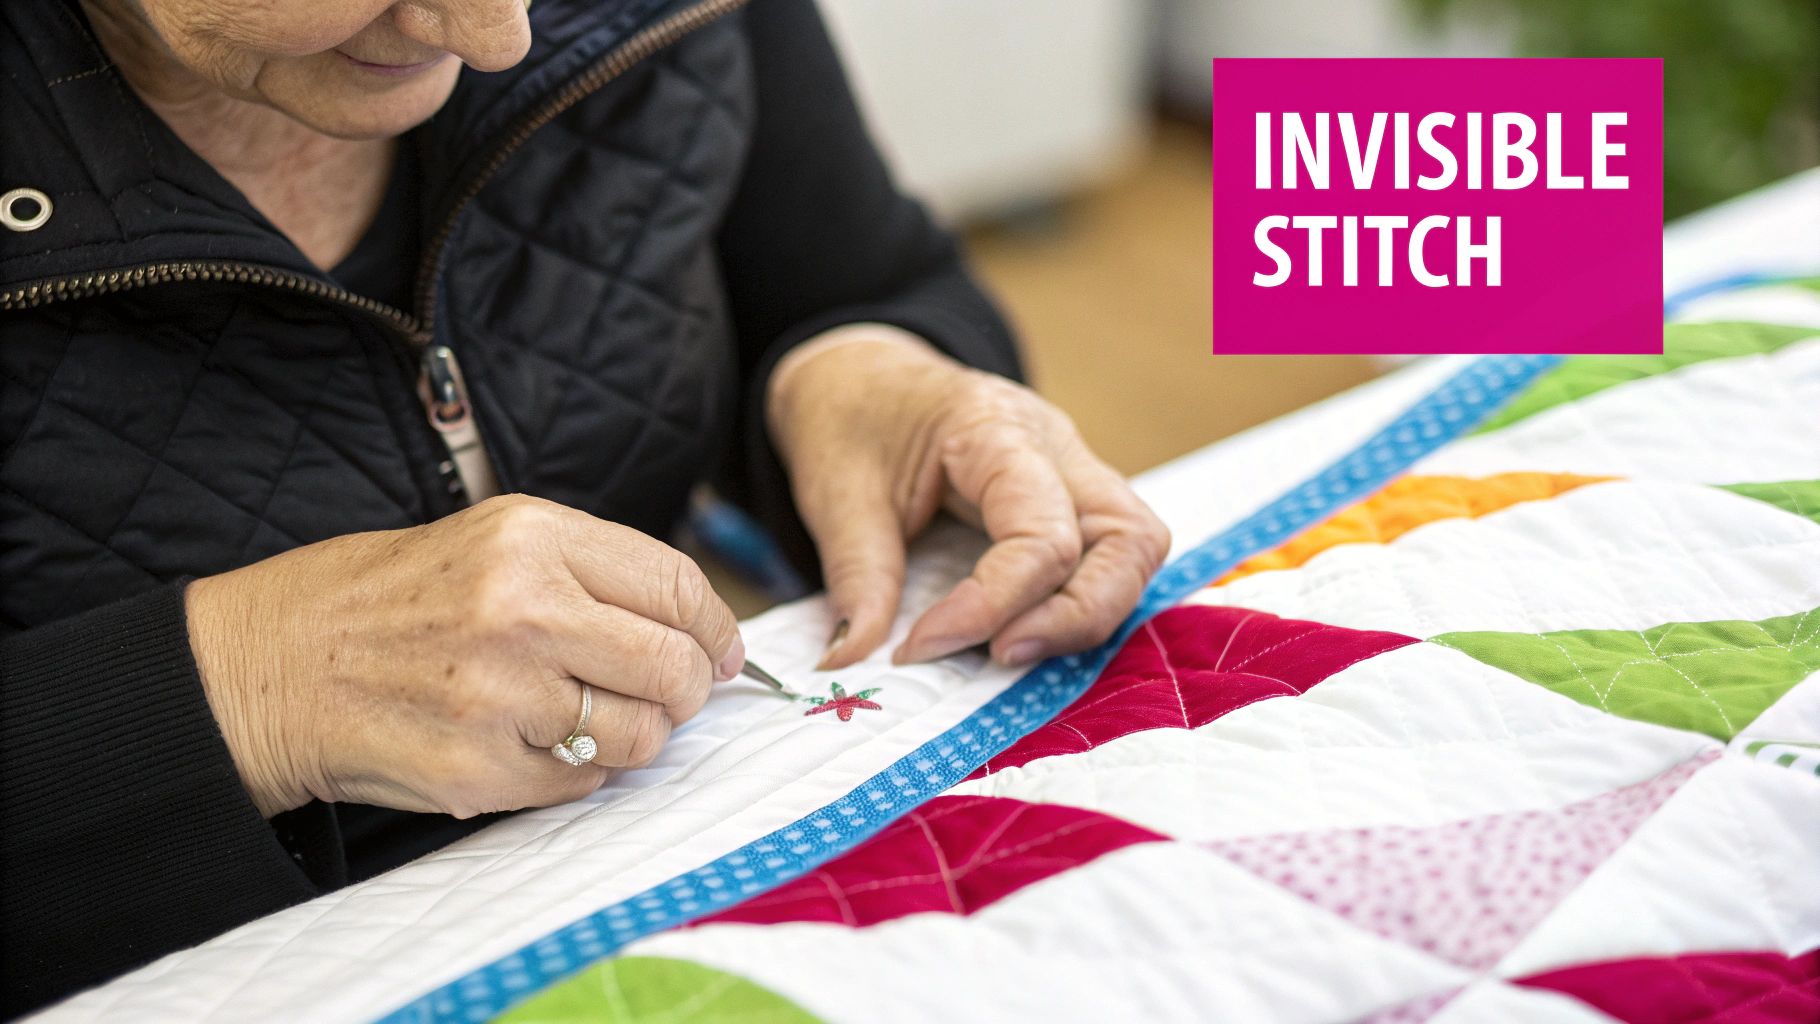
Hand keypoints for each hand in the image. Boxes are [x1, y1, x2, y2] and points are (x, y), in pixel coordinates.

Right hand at [185, 495, 744, 818]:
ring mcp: (501, 695)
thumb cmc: (389, 599)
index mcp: (533, 538)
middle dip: (688, 690)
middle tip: (667, 694)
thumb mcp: (491, 539)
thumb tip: (698, 627)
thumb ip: (593, 571)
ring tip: (589, 718)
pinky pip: (583, 783)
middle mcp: (522, 610)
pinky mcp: (480, 769)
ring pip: (642, 736)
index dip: (717, 628)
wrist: (272, 665)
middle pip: (676, 667)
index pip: (678, 588)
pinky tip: (534, 743)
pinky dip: (578, 773)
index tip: (724, 651)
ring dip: (636, 737)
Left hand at [768, 325, 1169, 670]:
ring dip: (1087, 614)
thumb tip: (851, 661)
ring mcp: (1075, 471)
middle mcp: (1058, 446)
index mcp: (998, 429)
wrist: (861, 376)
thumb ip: (857, 578)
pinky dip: (1078, 604)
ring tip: (1008, 650)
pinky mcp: (1072, 501)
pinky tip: (1022, 632)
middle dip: (1076, 617)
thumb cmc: (853, 418)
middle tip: (997, 656)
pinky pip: (1108, 559)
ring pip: (1134, 551)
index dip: (992, 606)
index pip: (1041, 534)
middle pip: (1129, 541)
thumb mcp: (837, 494)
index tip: (919, 646)